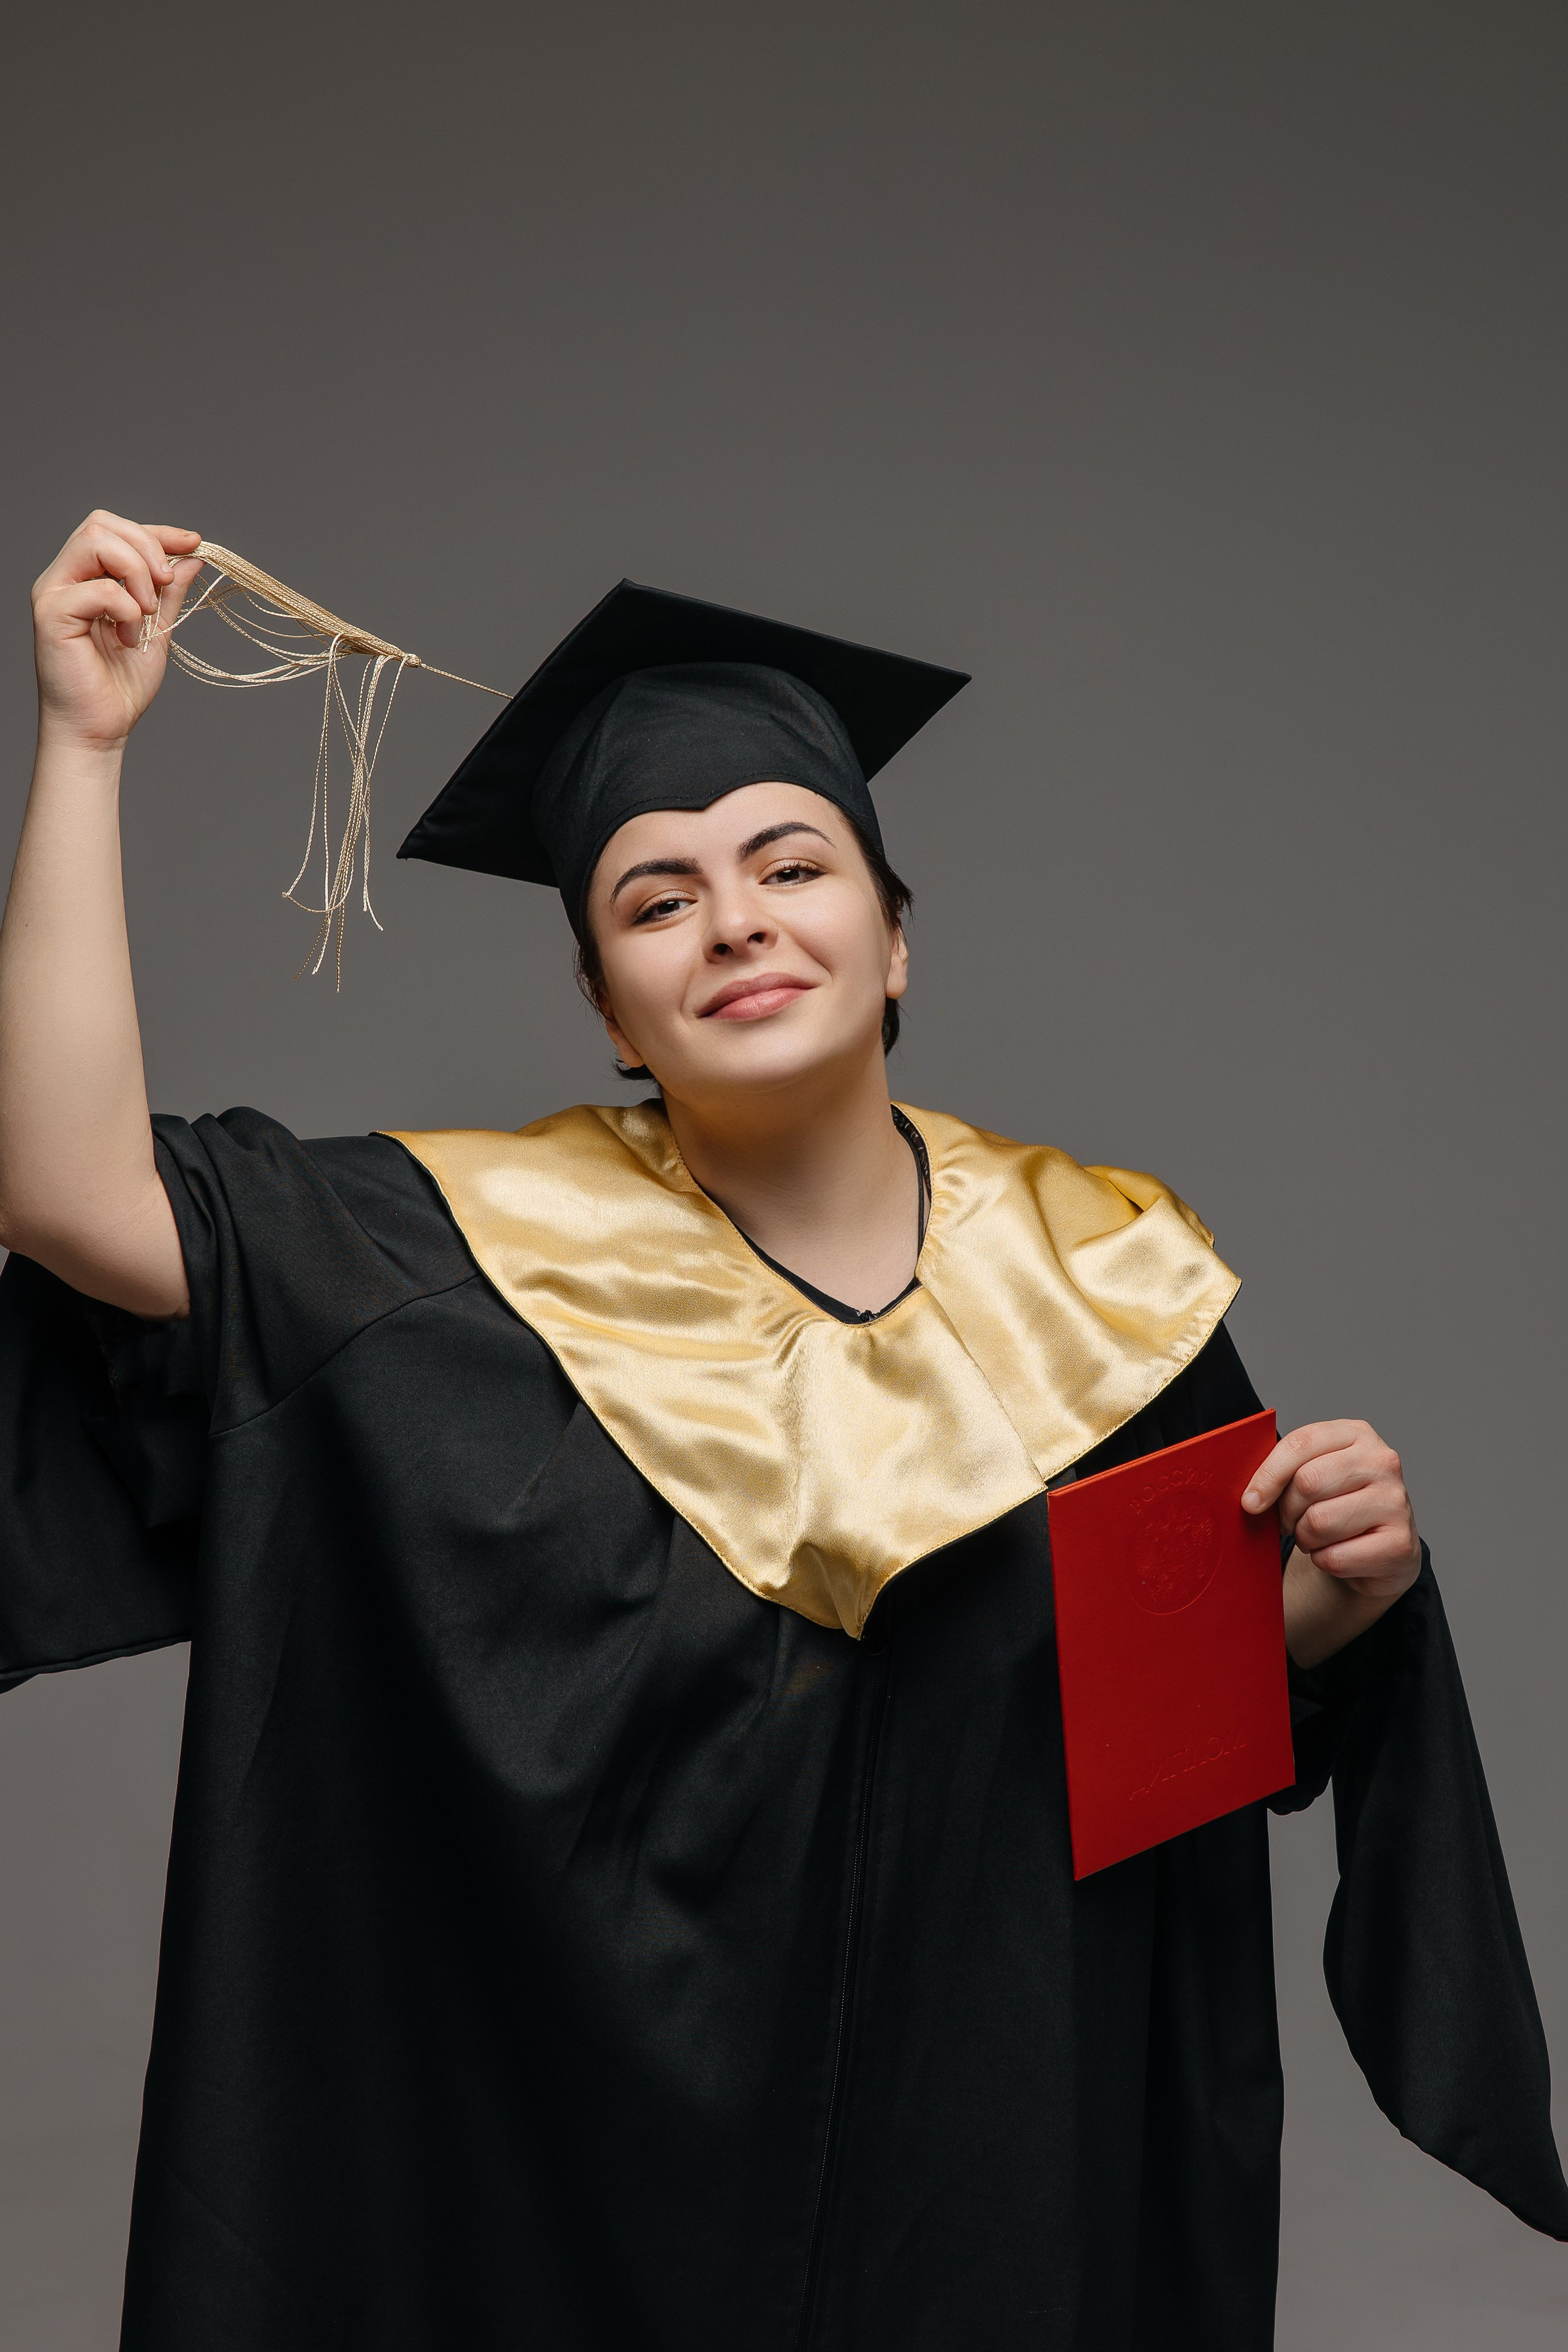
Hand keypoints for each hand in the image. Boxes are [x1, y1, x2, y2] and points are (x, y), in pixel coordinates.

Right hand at [32, 511, 203, 754]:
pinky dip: (126, 610)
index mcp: (86, 576)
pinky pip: (97, 589)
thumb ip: (169, 593)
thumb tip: (192, 557)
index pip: (115, 529)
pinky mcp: (51, 614)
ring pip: (95, 541)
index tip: (193, 542)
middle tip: (166, 586)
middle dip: (146, 547)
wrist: (100, 728)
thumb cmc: (120, 685)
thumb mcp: (157, 630)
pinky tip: (129, 638)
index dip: (157, 531)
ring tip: (147, 613)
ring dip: (135, 574)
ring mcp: (54, 593)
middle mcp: (65, 578)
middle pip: (101, 524)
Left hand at [1243, 1419, 1421, 1603]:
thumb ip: (1286, 1469)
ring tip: (1316, 1536)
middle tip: (1289, 1522)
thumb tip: (1249, 1494)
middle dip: (1287, 1510)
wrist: (1383, 1548)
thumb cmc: (1338, 1504)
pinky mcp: (1399, 1544)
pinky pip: (1335, 1557)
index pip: (1300, 1443)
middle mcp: (1383, 1462)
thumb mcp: (1316, 1473)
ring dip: (1305, 1538)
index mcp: (1357, 1434)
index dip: (1267, 1475)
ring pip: (1319, 1522)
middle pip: (1307, 1483)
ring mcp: (1396, 1502)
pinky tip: (1337, 1553)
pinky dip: (1324, 1561)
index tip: (1250, 1501)